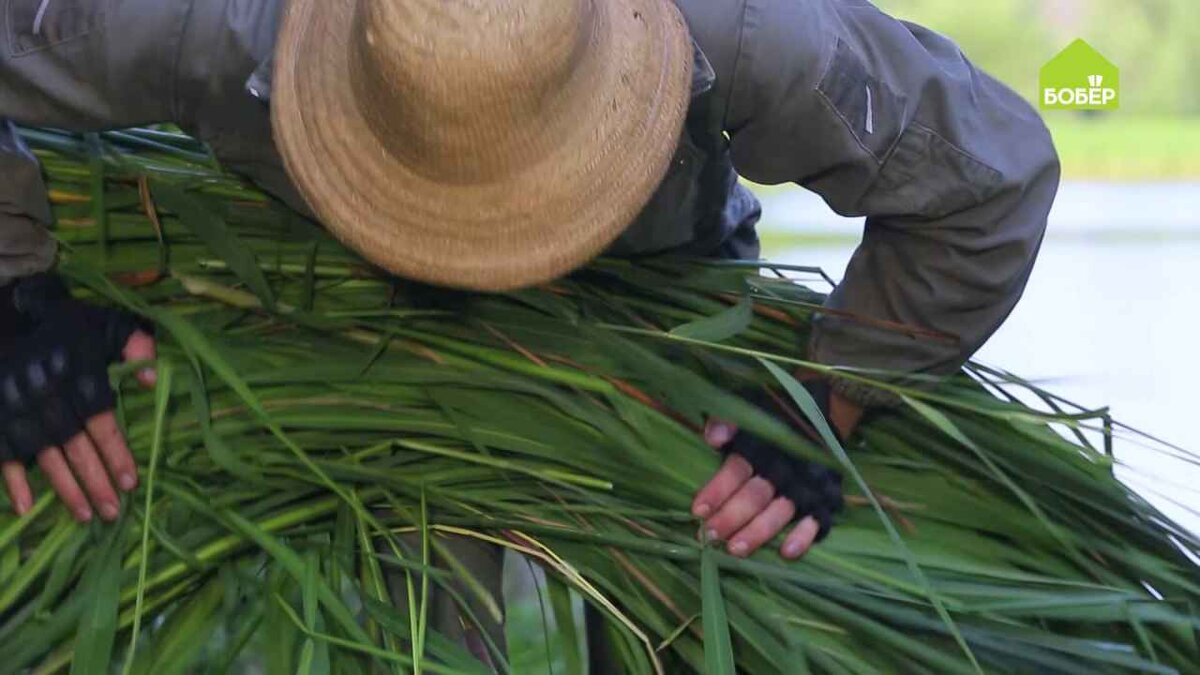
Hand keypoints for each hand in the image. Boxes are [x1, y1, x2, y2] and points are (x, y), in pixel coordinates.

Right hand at [0, 274, 155, 521]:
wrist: (13, 313)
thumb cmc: (72, 327)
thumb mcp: (110, 324)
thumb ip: (137, 345)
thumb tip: (151, 381)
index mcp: (76, 367)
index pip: (98, 417)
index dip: (114, 451)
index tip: (131, 482)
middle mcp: (42, 387)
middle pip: (70, 441)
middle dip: (93, 479)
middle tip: (112, 511)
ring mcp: (13, 401)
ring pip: (39, 452)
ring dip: (62, 486)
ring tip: (85, 515)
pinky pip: (1, 450)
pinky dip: (11, 479)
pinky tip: (26, 507)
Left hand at [691, 388, 860, 559]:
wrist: (822, 410)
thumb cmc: (773, 416)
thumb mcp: (748, 409)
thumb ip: (728, 421)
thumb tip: (713, 437)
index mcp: (762, 448)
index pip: (737, 470)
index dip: (718, 490)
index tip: (697, 510)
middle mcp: (784, 469)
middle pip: (755, 496)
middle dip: (731, 517)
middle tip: (709, 536)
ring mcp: (805, 486)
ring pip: (780, 512)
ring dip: (758, 533)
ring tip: (735, 550)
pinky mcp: (825, 499)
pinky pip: (817, 521)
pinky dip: (804, 537)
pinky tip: (786, 553)